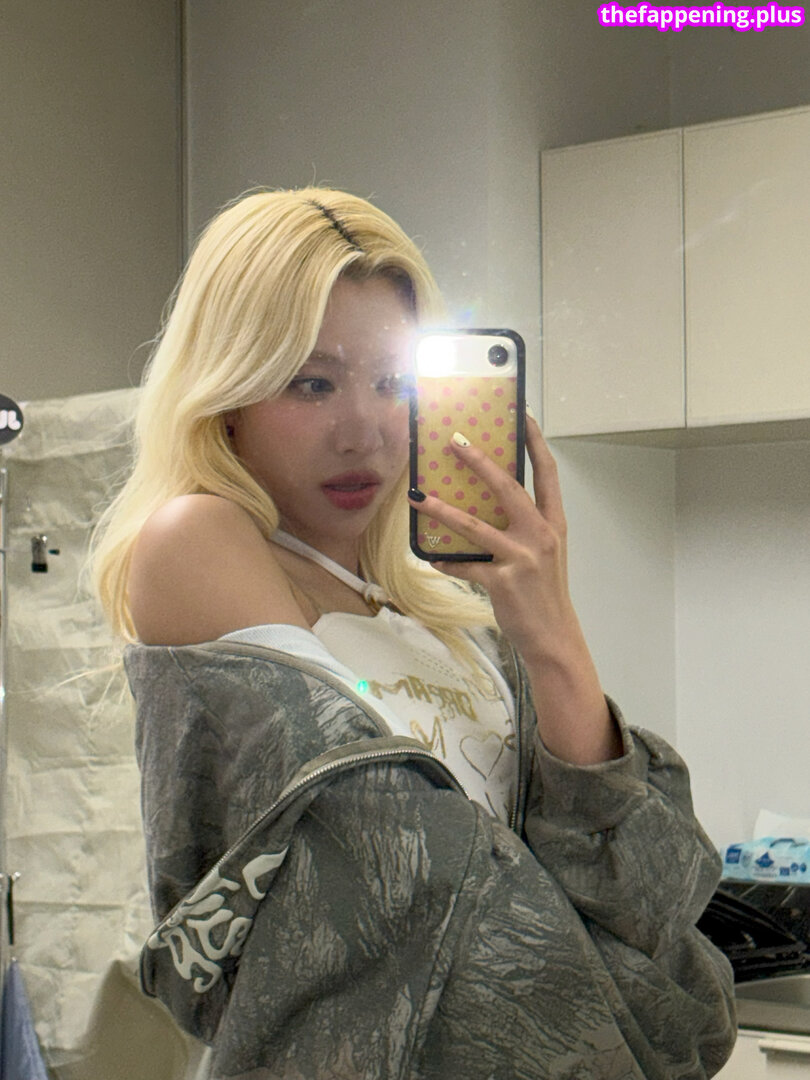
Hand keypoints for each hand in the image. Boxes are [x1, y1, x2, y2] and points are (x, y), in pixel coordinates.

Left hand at [408, 417, 620, 763]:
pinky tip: (432, 557)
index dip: (535, 442)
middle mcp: (541, 534)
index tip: (521, 415)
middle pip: (507, 487)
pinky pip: (465, 566)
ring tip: (419, 496)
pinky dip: (446, 561)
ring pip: (474, 524)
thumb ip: (523, 528)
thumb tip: (485, 506)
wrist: (554, 638)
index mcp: (553, 523)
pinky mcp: (502, 581)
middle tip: (454, 440)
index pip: (547, 472)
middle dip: (478, 460)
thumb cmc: (544, 594)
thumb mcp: (543, 554)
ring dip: (442, 509)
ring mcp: (522, 558)